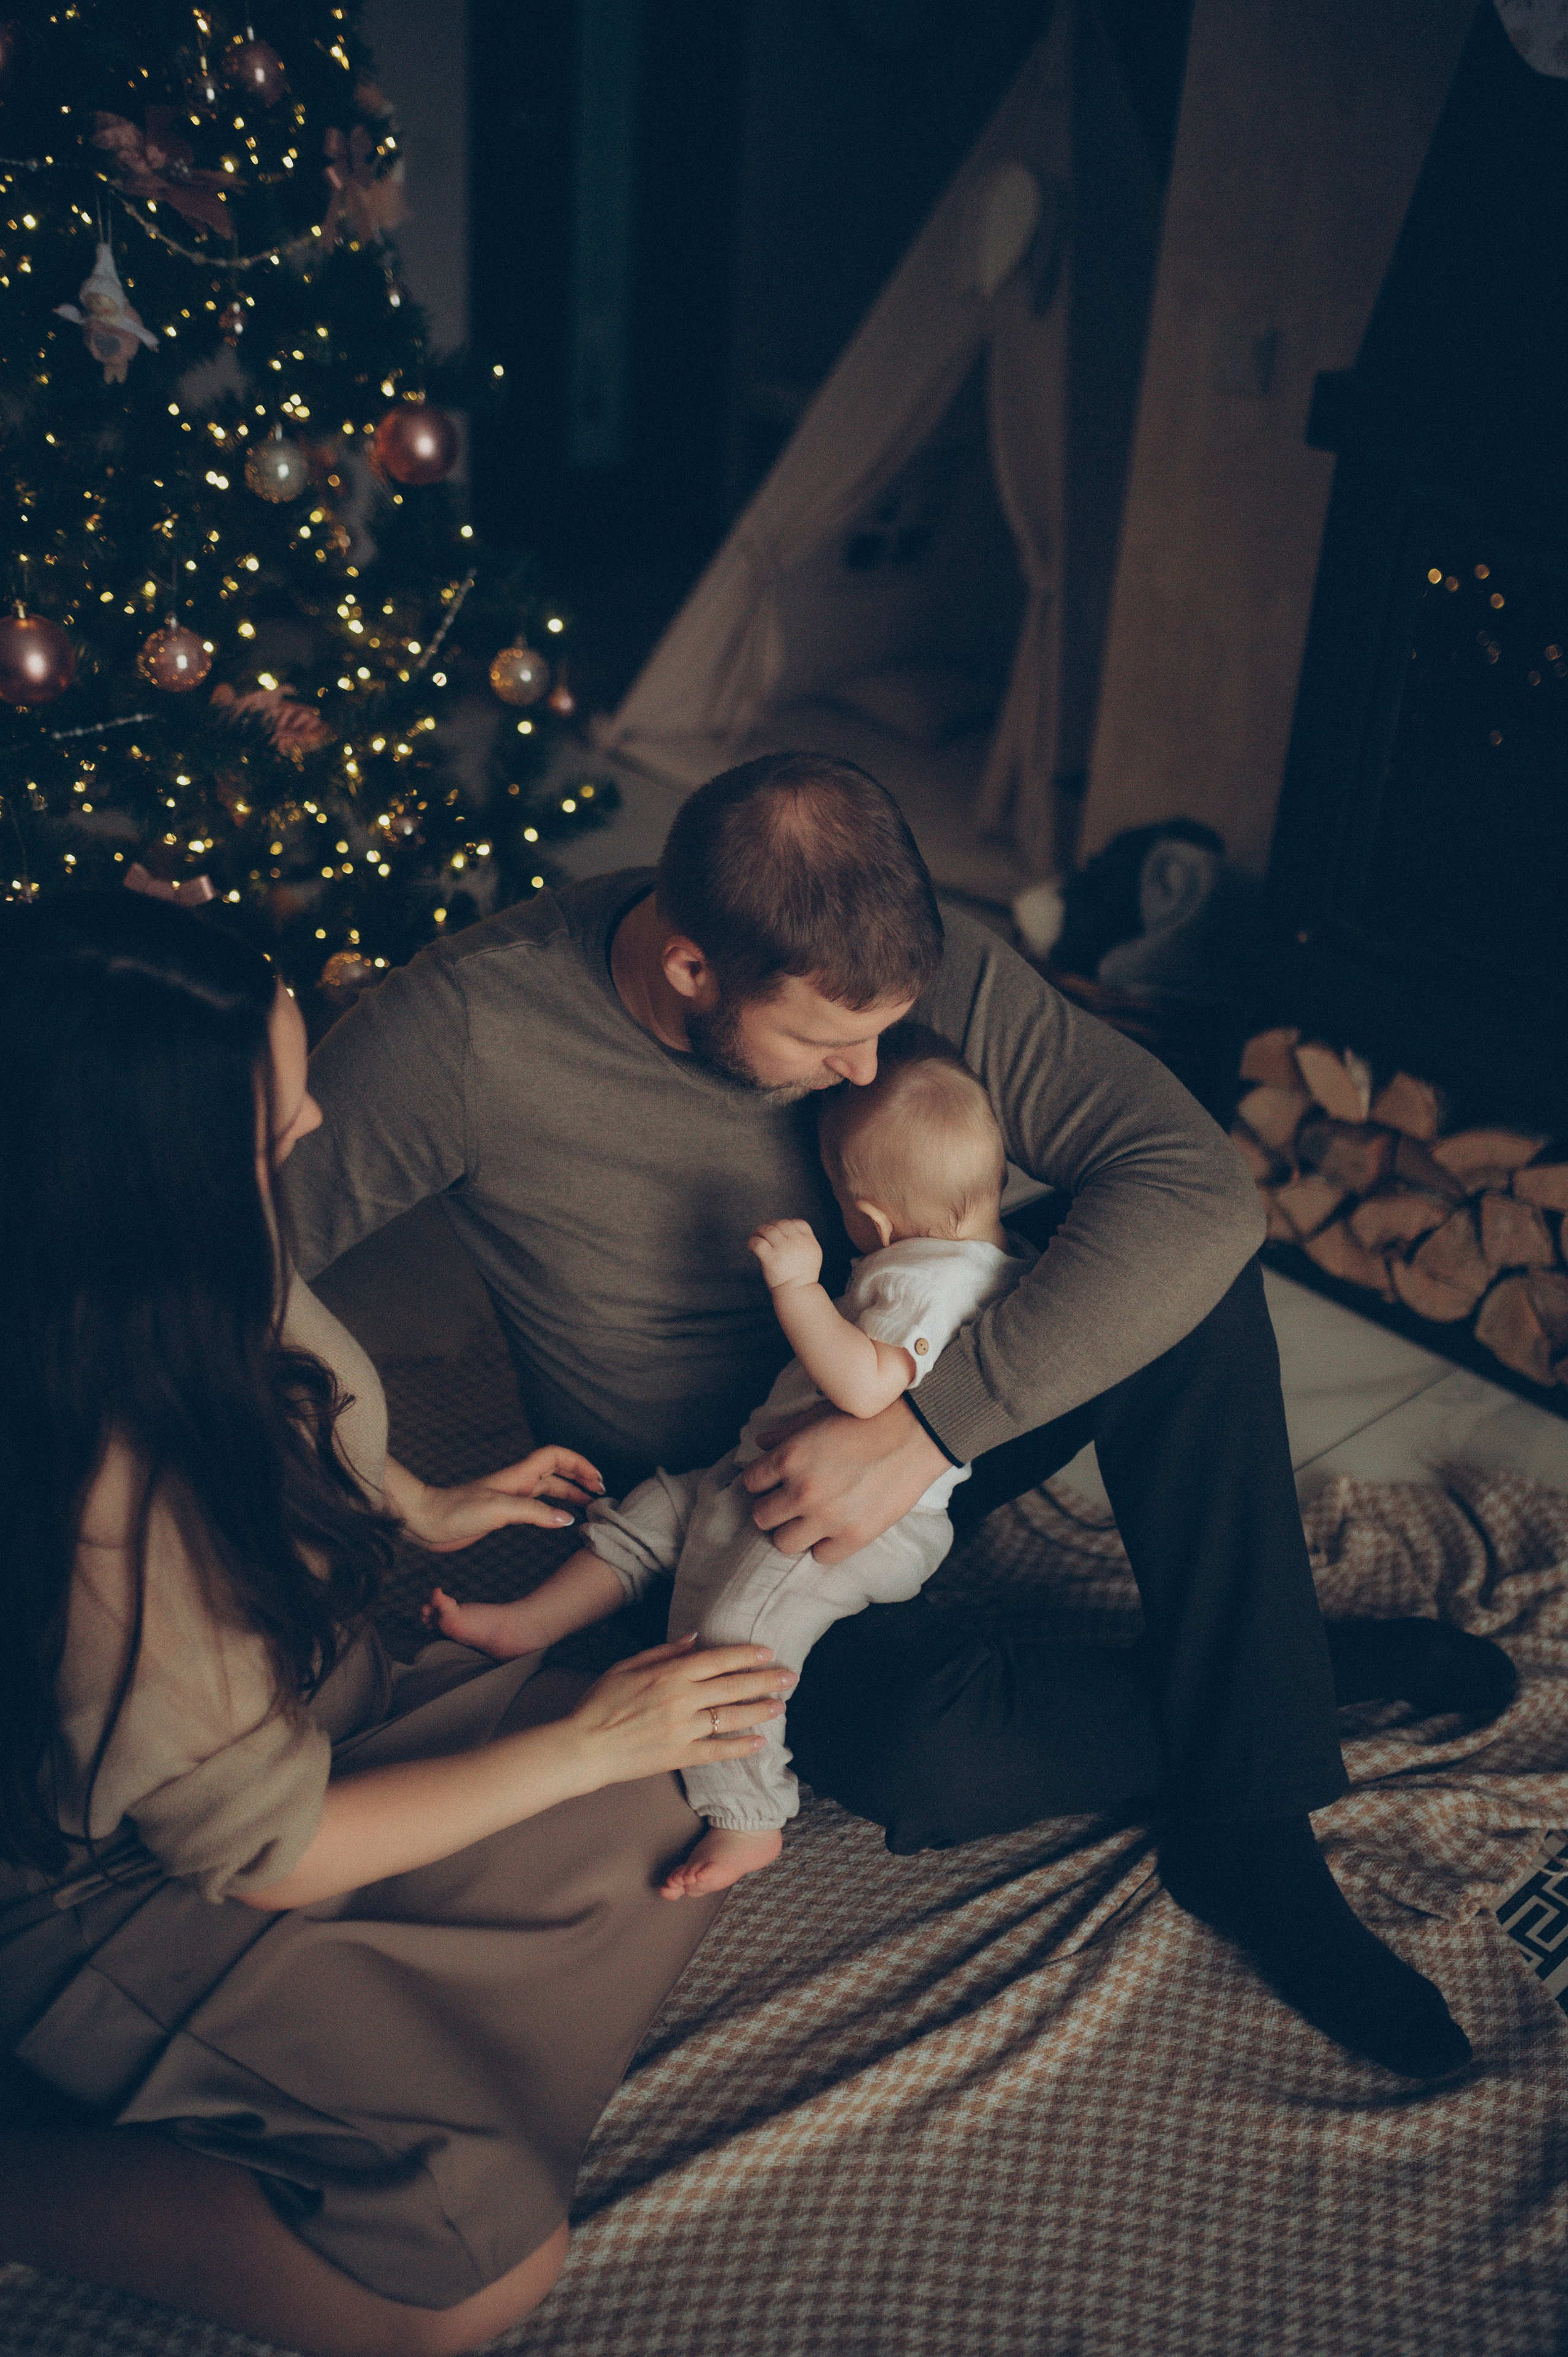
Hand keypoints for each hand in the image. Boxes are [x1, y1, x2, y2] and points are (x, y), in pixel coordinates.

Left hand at [398, 1445, 604, 1553]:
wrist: (425, 1521)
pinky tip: (558, 1521)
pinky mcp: (502, 1513)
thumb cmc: (455, 1511)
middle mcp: (516, 1483)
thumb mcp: (498, 1511)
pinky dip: (552, 1510)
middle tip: (600, 1494)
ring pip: (548, 1490)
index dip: (578, 1463)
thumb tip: (566, 1518)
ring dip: (569, 1495)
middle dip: (580, 1479)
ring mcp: (510, 1498)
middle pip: (556, 1473)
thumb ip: (534, 1513)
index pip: (556, 1457)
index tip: (596, 1479)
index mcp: (517, 1476)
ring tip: (588, 1507)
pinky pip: (536, 1507)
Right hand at [567, 1636, 797, 1785]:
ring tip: (780, 1706)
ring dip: (759, 1711)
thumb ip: (663, 1652)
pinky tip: (759, 1743)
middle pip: (733, 1686)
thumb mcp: (627, 1665)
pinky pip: (717, 1751)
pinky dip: (740, 1747)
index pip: (718, 1660)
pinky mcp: (679, 1756)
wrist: (584, 1746)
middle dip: (765, 1680)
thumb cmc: (601, 1702)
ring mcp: (682, 1729)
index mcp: (669, 1674)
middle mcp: (681, 1699)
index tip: (768, 1652)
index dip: (746, 1654)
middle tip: (791, 1677)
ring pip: (730, 1717)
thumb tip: (694, 1639)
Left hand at [741, 1397, 946, 1562]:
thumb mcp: (820, 1415)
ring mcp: (827, 1517)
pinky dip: (825, 1545)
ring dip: (793, 1531)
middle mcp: (802, 1491)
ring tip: (809, 1519)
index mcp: (789, 1457)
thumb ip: (785, 1432)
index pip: (749, 1482)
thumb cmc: (868, 1417)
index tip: (775, 1481)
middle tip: (790, 1501)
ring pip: (783, 1543)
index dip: (761, 1481)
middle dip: (773, 1507)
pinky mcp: (854, 1536)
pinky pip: (820, 1557)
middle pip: (761, 1517)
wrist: (917, 1432)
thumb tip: (760, 1443)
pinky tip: (835, 1528)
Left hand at [749, 1217, 822, 1291]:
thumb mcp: (813, 1254)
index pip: (797, 1222)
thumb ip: (805, 1241)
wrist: (798, 1292)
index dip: (787, 1223)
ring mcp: (783, 1249)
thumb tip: (790, 1230)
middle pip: (781, 1223)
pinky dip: (752, 1241)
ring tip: (756, 1236)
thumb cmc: (803, 1276)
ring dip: (759, 1231)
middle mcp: (796, 1242)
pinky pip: (757, 1242)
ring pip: (768, 1229)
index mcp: (808, 1240)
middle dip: (771, 1225)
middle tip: (764, 1232)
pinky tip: (751, 1247)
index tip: (780, 1230)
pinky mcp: (771, 1258)